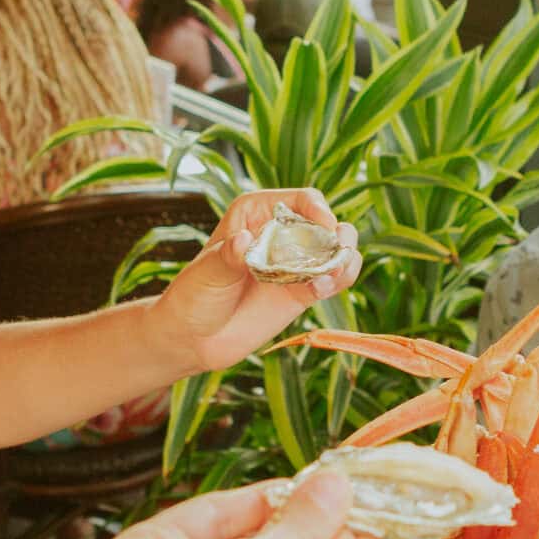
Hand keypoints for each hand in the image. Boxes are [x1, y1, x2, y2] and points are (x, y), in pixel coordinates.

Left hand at [152, 188, 361, 373]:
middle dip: (339, 234)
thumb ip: (227, 257)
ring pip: (336, 250)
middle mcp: (281, 233)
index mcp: (256, 213)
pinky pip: (333, 279)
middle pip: (325, 223)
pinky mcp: (303, 291)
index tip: (326, 226)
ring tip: (336, 272)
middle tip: (340, 249)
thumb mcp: (207, 273)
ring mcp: (295, 263)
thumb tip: (244, 241)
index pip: (299, 200)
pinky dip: (338, 281)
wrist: (193, 338)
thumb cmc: (193, 295)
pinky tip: (324, 288)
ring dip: (345, 258)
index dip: (318, 209)